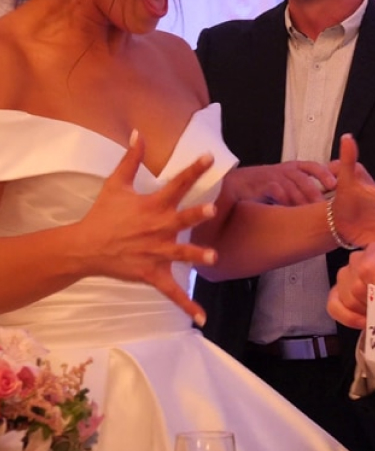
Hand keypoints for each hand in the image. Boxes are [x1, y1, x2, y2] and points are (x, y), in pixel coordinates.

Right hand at [79, 133, 216, 324]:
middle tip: (212, 210)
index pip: (176, 184)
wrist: (85, 246)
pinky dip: (187, 305)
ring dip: (195, 256)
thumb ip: (131, 158)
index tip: (211, 158)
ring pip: (178, 254)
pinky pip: (172, 291)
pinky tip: (202, 317)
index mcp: (152, 205)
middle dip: (195, 215)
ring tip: (212, 258)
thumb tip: (138, 132)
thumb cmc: (103, 213)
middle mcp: (157, 228)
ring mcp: (155, 252)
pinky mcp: (151, 273)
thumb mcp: (115, 183)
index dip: (193, 170)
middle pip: (180, 220)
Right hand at [224, 161, 336, 204]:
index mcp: (293, 167)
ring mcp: (273, 176)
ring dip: (302, 201)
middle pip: (304, 180)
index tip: (334, 184)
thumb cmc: (265, 185)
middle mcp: (285, 170)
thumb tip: (325, 198)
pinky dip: (285, 202)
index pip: (312, 166)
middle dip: (316, 194)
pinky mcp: (262, 184)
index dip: (325, 173)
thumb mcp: (287, 183)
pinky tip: (290, 212)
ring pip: (293, 188)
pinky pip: (277, 192)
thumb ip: (304, 188)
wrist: (237, 184)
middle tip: (325, 208)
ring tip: (311, 214)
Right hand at [327, 243, 374, 343]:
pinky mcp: (335, 292)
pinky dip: (350, 318)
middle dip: (373, 303)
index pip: (366, 268)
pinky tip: (365, 320)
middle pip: (356, 286)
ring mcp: (344, 275)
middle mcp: (357, 259)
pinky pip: (334, 307)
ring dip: (364, 312)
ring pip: (346, 298)